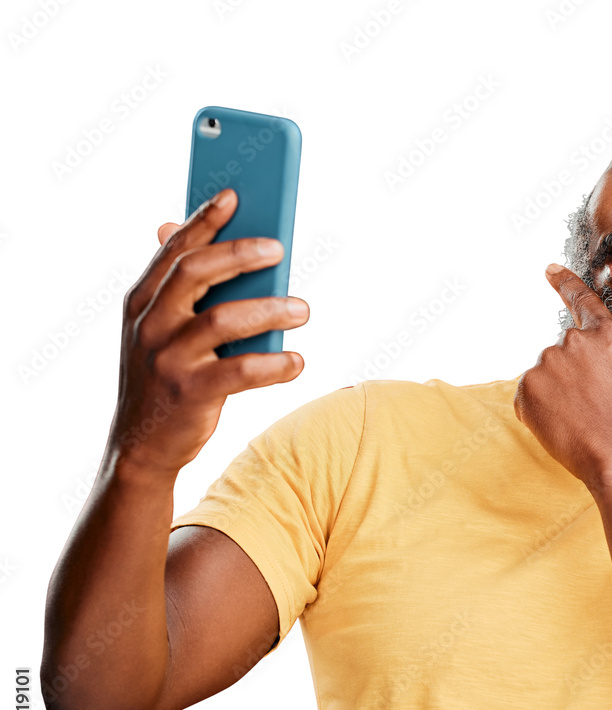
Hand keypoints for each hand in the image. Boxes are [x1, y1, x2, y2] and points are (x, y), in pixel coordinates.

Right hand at [108, 188, 309, 478]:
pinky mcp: (190, 393)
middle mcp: (150, 325)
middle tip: (279, 248)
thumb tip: (173, 224)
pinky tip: (298, 360)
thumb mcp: (157, 328)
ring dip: (270, 310)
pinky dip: (274, 365)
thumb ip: (173, 283)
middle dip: (239, 254)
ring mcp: (167, 359)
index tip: (233, 195)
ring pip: (223, 321)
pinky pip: (241, 372)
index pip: (174, 250)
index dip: (204, 220)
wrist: (141, 445)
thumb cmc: (163, 377)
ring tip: (304, 309)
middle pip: (195, 273)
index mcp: (142, 301)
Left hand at [513, 263, 611, 488]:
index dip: (563, 282)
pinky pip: (529, 394)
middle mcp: (570, 342)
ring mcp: (545, 365)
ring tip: (580, 414)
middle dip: (574, 373)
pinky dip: (540, 407)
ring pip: (546, 373)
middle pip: (565, 352)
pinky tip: (561, 422)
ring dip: (557, 389)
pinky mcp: (526, 390)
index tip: (549, 269)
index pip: (582, 300)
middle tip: (593, 402)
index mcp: (603, 335)